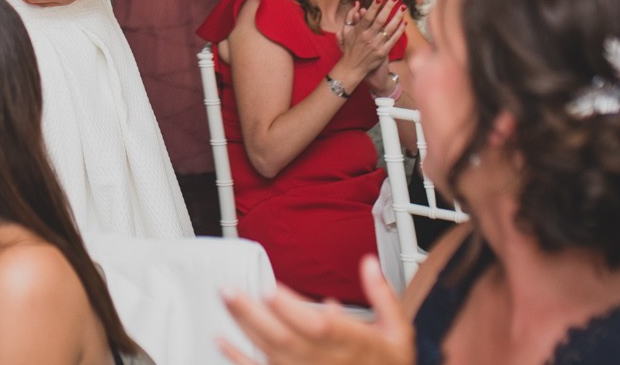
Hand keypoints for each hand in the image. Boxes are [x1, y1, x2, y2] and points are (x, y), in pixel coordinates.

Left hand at [220, 259, 410, 364]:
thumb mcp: (397, 332)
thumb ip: (382, 296)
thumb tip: (369, 264)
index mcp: (353, 344)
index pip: (318, 326)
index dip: (292, 309)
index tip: (270, 289)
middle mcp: (326, 361)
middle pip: (285, 338)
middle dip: (253, 313)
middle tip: (229, 289)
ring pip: (271, 352)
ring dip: (245, 327)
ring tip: (225, 301)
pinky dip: (239, 358)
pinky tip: (222, 342)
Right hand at [335, 0, 406, 83]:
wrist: (353, 68)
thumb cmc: (349, 47)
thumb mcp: (345, 31)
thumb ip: (350, 16)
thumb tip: (357, 4)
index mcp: (359, 31)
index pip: (368, 17)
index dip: (373, 8)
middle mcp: (368, 37)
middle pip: (380, 20)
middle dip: (388, 8)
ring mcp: (376, 45)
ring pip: (390, 29)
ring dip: (397, 17)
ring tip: (403, 8)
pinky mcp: (383, 52)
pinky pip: (394, 39)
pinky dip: (399, 31)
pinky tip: (404, 23)